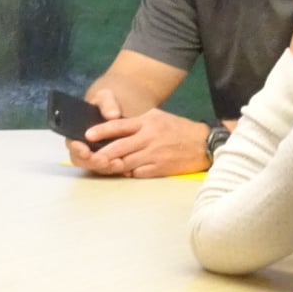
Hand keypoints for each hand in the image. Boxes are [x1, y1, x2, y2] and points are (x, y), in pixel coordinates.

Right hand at [66, 87, 122, 170]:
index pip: (73, 145)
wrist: (119, 110)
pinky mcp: (111, 160)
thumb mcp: (106, 98)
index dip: (77, 150)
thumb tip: (113, 115)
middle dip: (93, 162)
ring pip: (98, 168)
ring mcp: (97, 156)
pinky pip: (112, 168)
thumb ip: (107, 104)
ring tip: (118, 165)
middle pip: (84, 161)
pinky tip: (128, 168)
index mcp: (77, 133)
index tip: (85, 150)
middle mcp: (85, 148)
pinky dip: (118, 170)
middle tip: (103, 161)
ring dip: (106, 168)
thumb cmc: (107, 104)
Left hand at [72, 106, 212, 178]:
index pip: (119, 126)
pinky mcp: (160, 168)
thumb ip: (138, 122)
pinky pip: (138, 173)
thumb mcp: (158, 117)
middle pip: (120, 147)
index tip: (88, 135)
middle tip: (90, 157)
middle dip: (102, 154)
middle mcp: (149, 137)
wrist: (204, 143)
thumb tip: (115, 127)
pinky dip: (129, 173)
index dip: (102, 131)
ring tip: (103, 166)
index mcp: (147, 122)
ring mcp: (154, 154)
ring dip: (113, 165)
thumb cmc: (178, 129)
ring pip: (126, 162)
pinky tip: (124, 172)